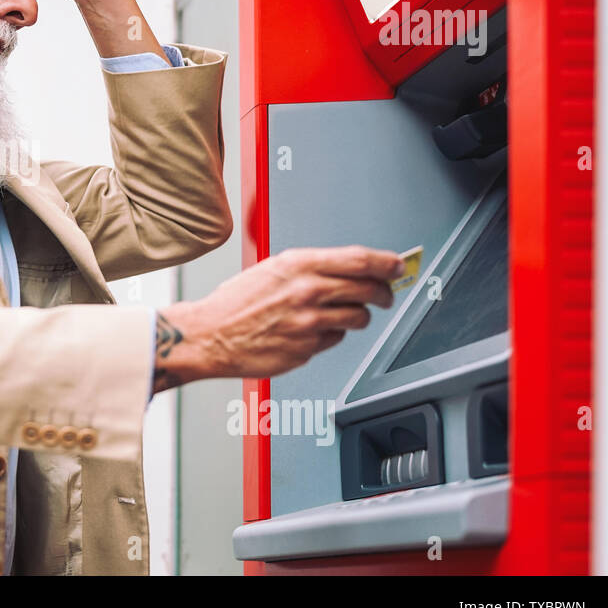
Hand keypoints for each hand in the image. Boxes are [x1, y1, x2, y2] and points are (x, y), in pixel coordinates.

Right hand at [153, 246, 404, 391]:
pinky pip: (335, 338)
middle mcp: (307, 291)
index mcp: (298, 264)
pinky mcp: (307, 348)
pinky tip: (310, 330)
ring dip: (359, 316)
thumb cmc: (235, 302)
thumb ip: (311, 267)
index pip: (359, 259)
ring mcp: (309, 322)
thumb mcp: (272, 269)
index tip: (397, 265)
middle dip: (384, 292)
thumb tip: (351, 268)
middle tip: (385, 294)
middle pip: (368, 289)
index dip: (386, 262)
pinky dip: (330, 334)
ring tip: (343, 314)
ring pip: (358, 317)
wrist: (210, 335)